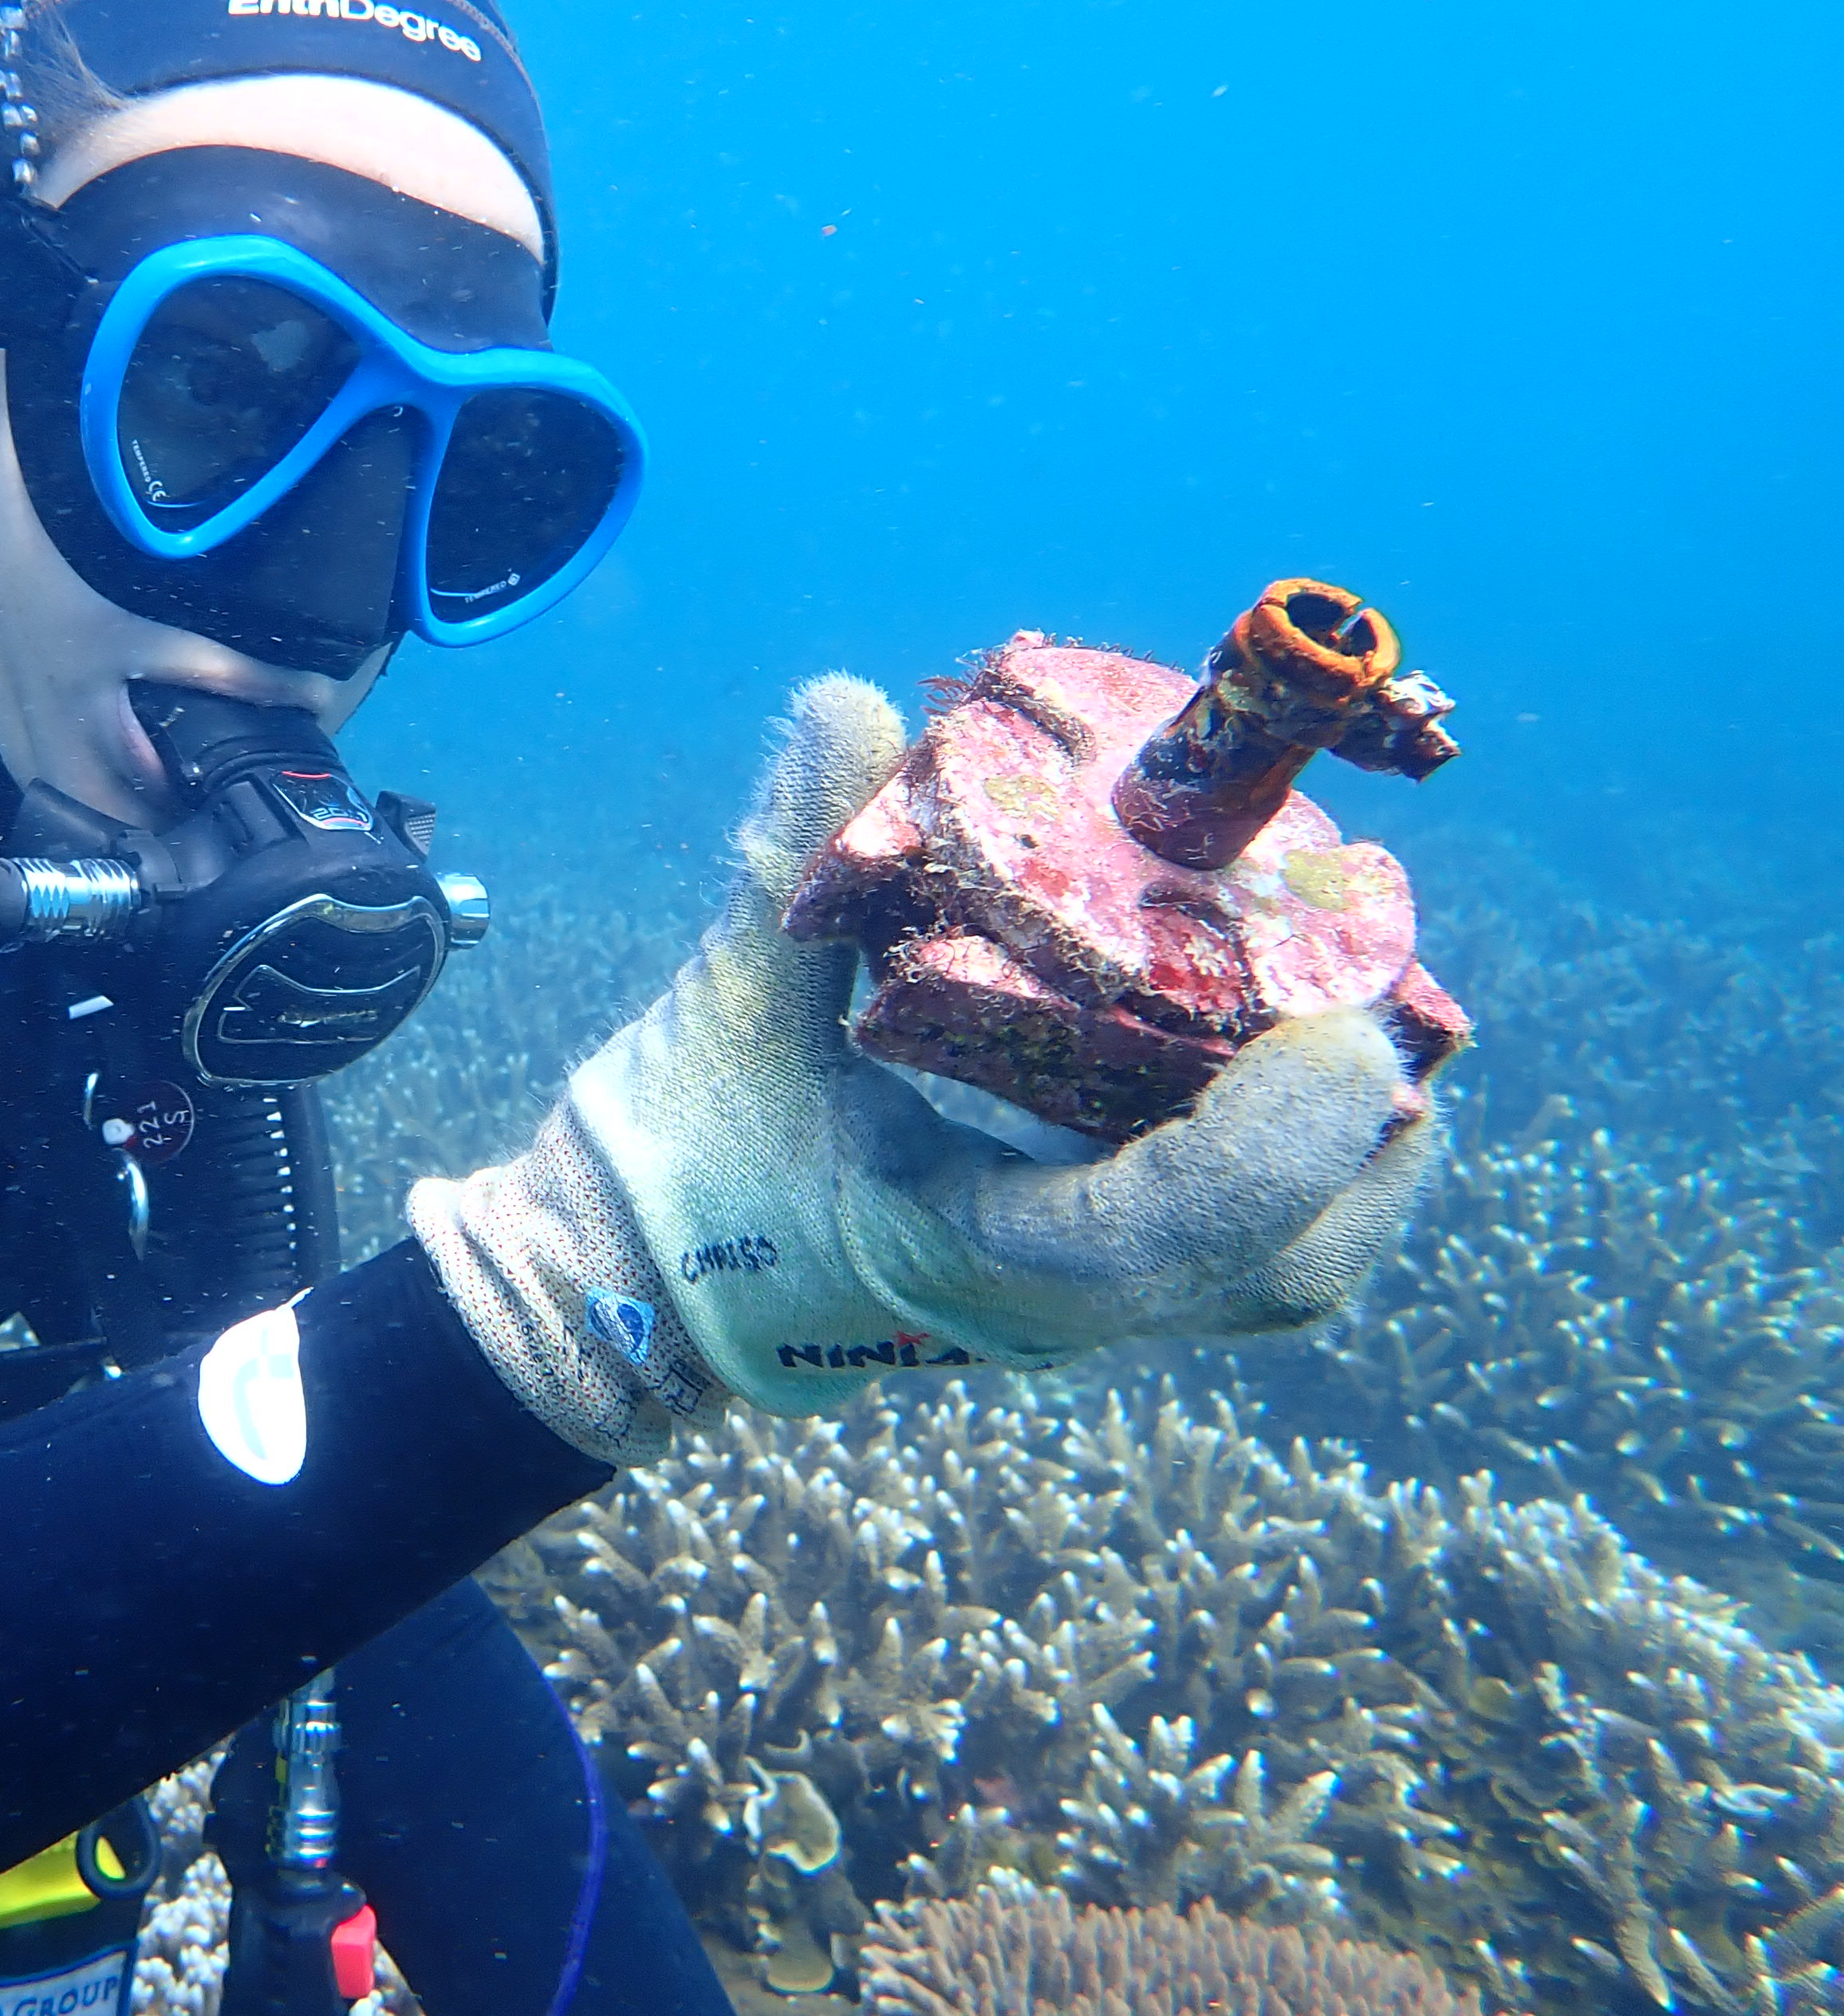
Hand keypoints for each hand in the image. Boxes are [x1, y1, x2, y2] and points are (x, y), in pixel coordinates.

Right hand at [411, 675, 1438, 1461]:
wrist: (631, 1286)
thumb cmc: (678, 1160)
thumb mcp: (729, 999)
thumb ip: (795, 856)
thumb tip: (846, 703)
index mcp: (951, 1257)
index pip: (1146, 1240)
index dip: (1264, 1149)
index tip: (1347, 1038)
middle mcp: (1040, 1311)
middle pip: (1272, 1274)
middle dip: (1358, 1141)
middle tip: (1385, 993)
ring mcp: (1073, 1312)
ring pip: (1275, 1276)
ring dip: (1350, 1157)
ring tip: (1371, 1015)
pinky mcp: (1081, 1288)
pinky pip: (1237, 1253)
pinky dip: (1296, 1162)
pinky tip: (1297, 1054)